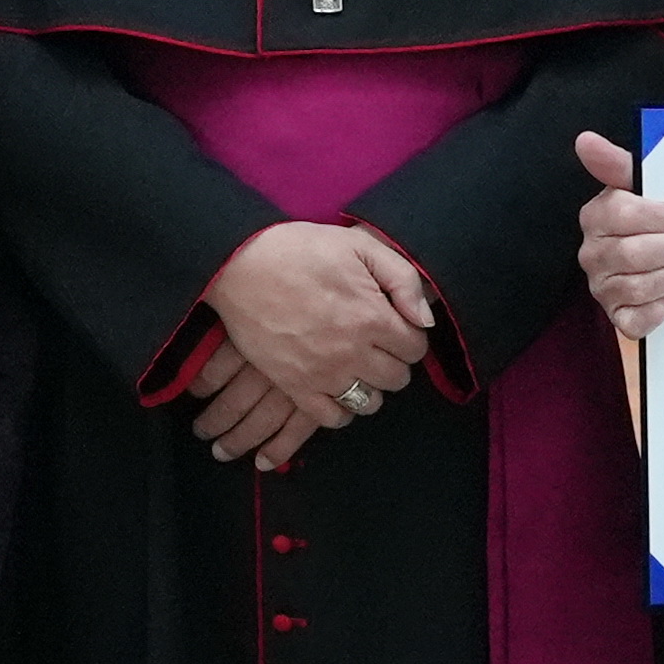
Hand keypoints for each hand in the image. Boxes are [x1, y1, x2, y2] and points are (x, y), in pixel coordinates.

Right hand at [189, 222, 432, 471]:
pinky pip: (332, 418)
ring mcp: (323, 373)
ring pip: (369, 402)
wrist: (239, 264)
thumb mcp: (359, 246)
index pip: (416, 349)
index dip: (410, 336)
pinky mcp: (294, 386)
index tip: (395, 326)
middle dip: (394, 361)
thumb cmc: (300, 249)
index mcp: (373, 317)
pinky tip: (336, 387)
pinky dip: (341, 410)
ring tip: (357, 365)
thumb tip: (425, 320)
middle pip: (397, 378)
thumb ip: (403, 279)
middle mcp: (353, 352)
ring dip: (370, 386)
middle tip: (376, 344)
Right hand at [569, 126, 663, 336]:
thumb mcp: (636, 187)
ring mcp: (601, 288)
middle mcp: (592, 253)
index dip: (660, 216)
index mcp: (595, 217)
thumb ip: (615, 163)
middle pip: (635, 253)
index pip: (625, 214)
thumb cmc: (647, 220)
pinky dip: (658, 309)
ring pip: (640, 286)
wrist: (655, 261)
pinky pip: (637, 320)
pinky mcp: (616, 316)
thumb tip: (585, 139)